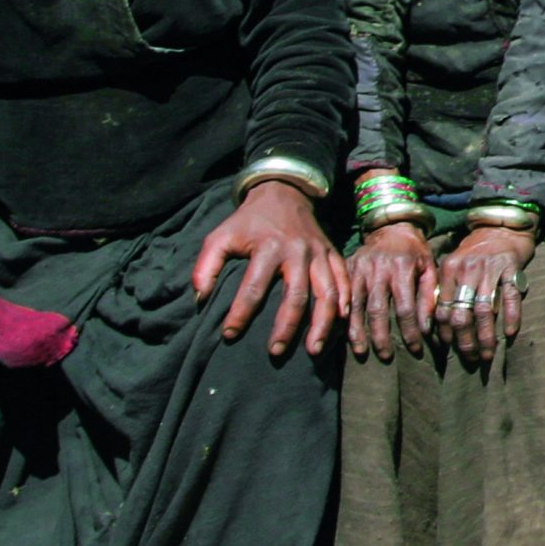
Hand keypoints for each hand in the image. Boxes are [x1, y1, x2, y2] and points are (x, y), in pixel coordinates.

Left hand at [193, 180, 349, 356]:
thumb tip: (200, 299)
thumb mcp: (220, 236)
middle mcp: (298, 251)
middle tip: (274, 352)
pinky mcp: (332, 253)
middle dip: (286, 327)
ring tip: (313, 350)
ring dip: (322, 324)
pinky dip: (344, 302)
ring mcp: (319, 253)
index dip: (240, 314)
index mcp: (268, 247)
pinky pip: (343, 281)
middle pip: (296, 295)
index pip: (253, 287)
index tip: (229, 335)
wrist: (283, 193)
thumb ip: (205, 266)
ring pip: (326, 293)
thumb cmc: (248, 221)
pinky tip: (340, 324)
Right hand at [349, 222, 434, 360]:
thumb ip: (429, 296)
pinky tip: (346, 334)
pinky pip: (344, 297)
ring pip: (356, 306)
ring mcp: (359, 268)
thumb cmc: (415, 251)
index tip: (415, 349)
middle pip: (378, 310)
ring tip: (362, 352)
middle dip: (381, 337)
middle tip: (386, 357)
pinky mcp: (347, 269)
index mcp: (402, 268)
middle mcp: (378, 268)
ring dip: (358, 332)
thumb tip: (426, 328)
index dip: (410, 332)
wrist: (391, 226)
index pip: (405, 308)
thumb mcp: (429, 268)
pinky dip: (344, 318)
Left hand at [434, 226, 533, 364]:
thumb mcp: (455, 265)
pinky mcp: (511, 267)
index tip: (451, 350)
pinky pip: (510, 296)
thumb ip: (446, 290)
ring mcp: (490, 268)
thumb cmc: (476, 251)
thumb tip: (440, 327)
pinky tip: (510, 334)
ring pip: (484, 310)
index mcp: (449, 270)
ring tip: (488, 354)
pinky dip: (511, 317)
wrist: (502, 225)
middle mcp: (467, 270)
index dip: (446, 334)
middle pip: (461, 314)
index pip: (442, 309)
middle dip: (465, 341)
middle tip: (471, 359)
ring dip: (485, 336)